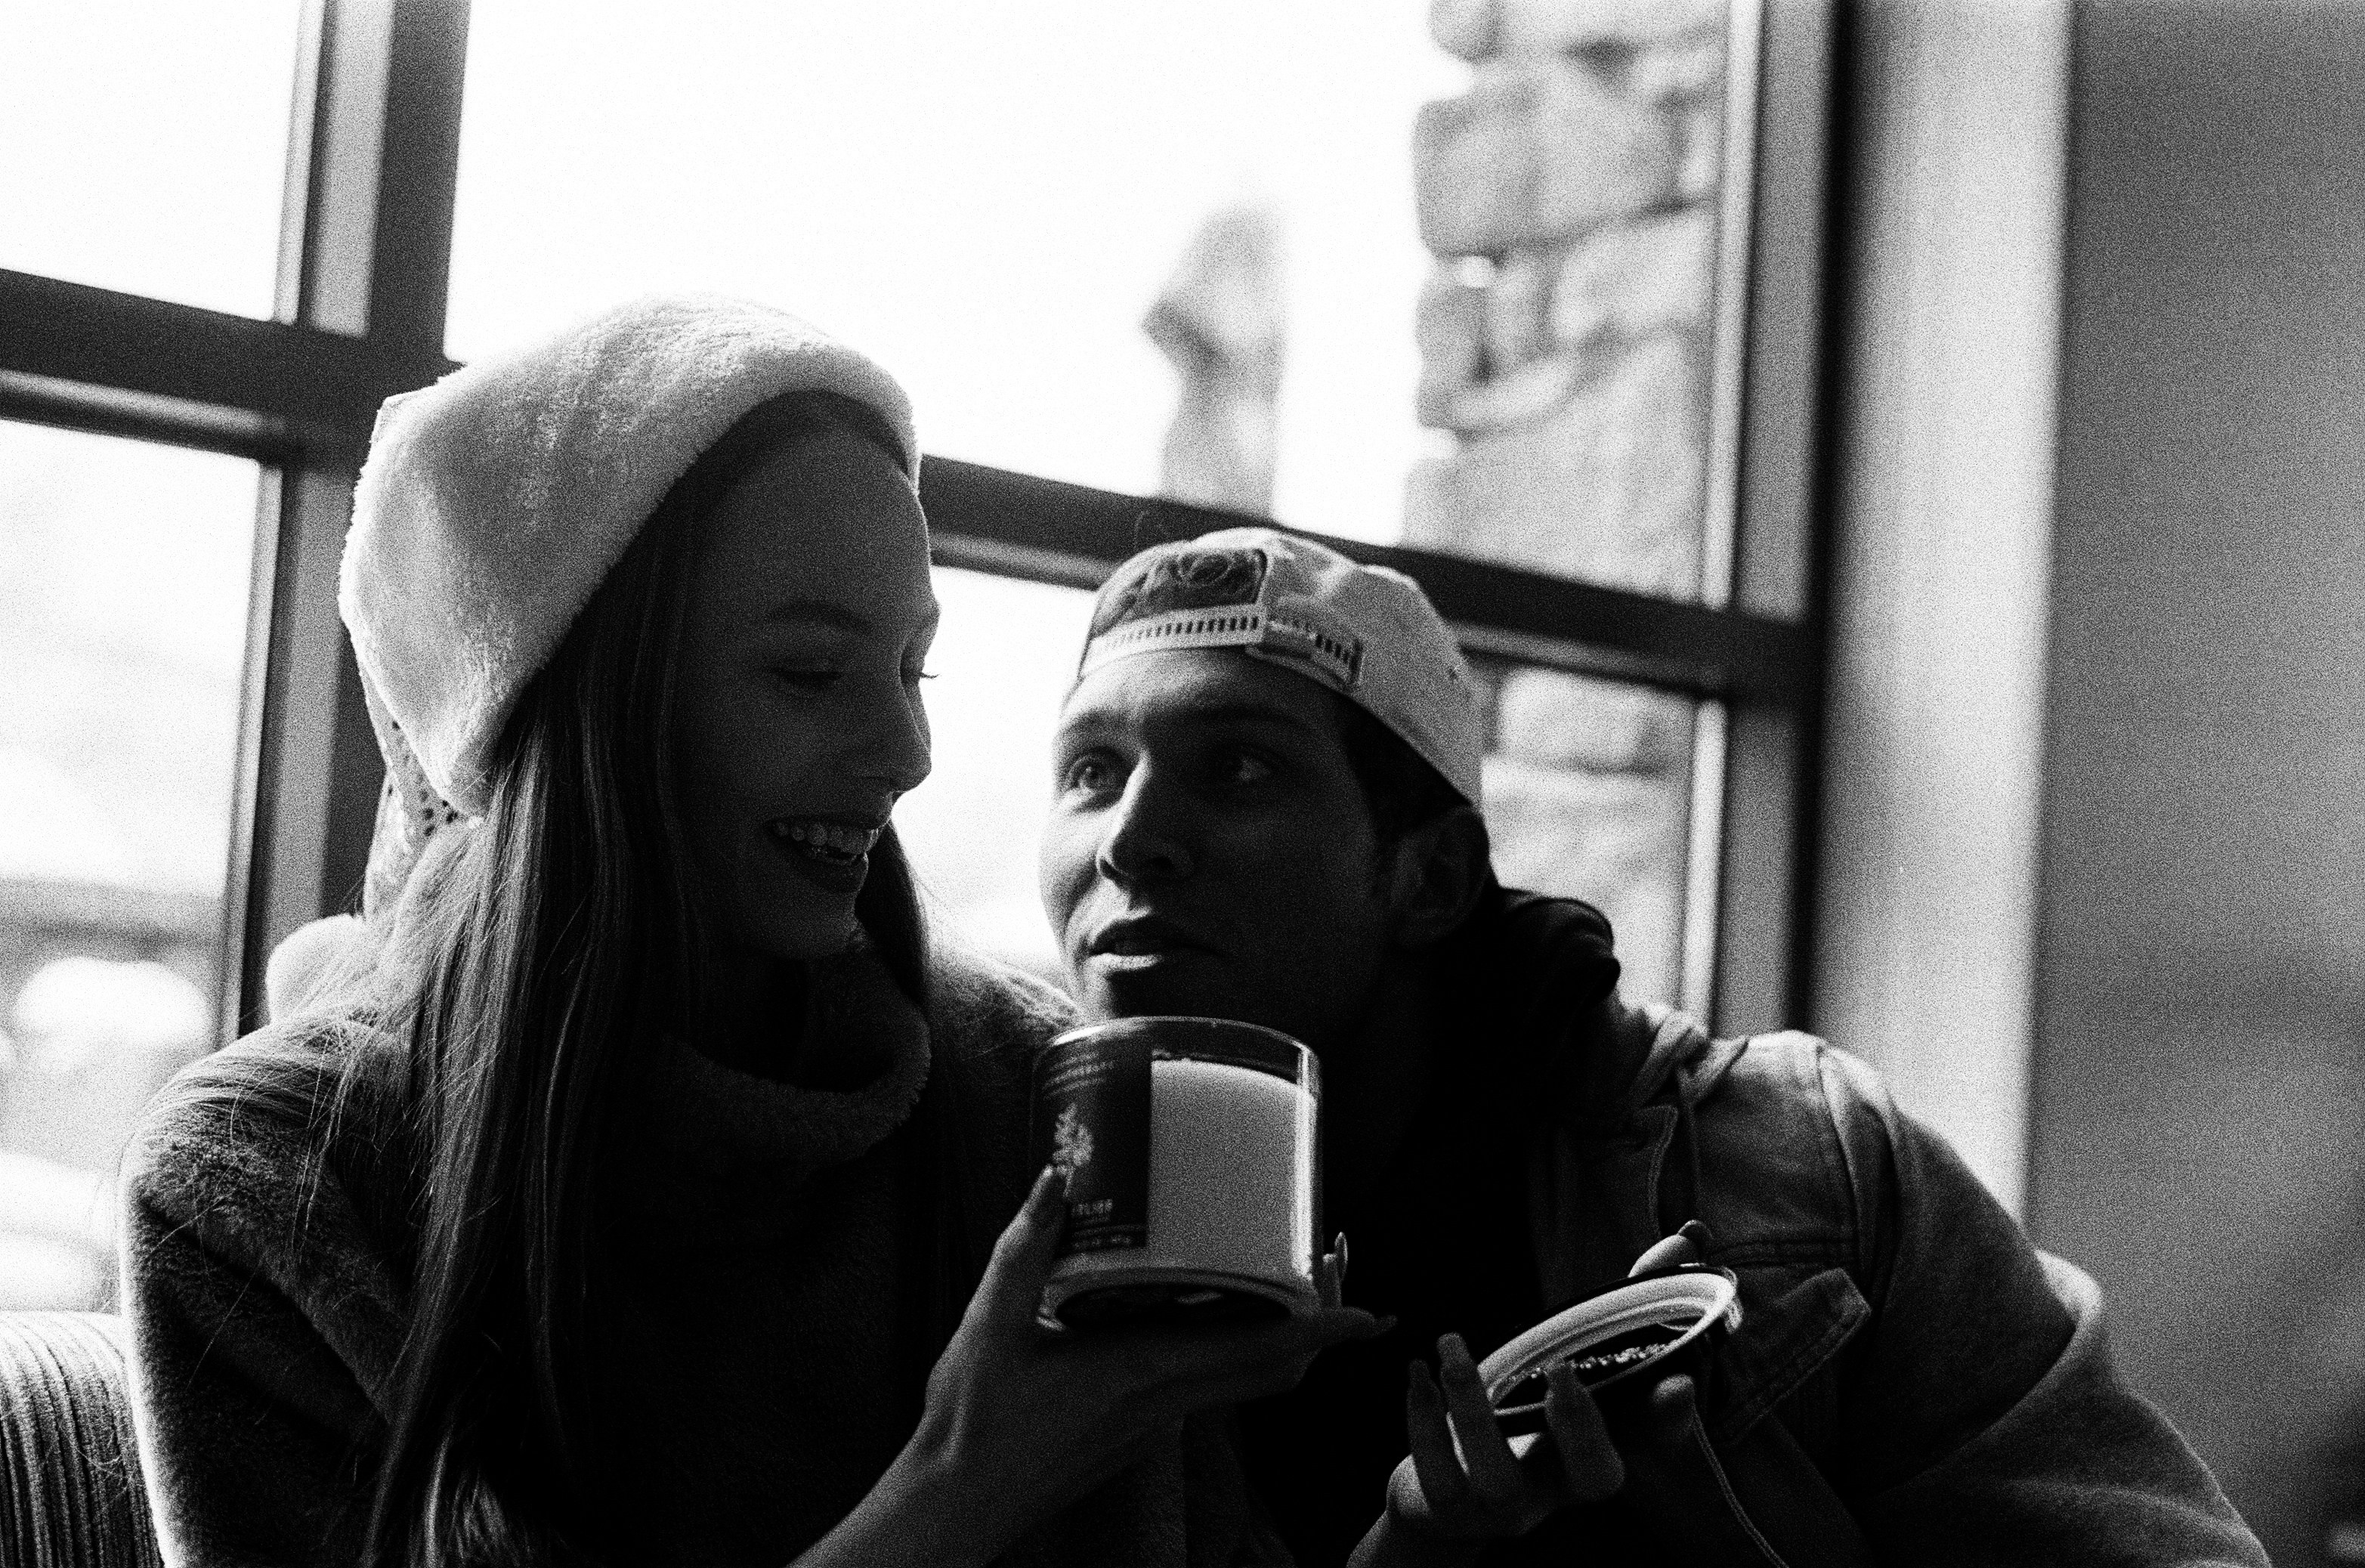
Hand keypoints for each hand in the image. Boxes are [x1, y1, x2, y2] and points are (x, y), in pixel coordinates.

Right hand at [894, 1167, 1382, 1563]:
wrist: (956, 1504)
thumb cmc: (971, 1423)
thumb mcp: (989, 1325)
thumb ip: (1024, 1250)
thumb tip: (1054, 1180)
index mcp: (1142, 1370)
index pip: (1261, 1353)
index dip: (1325, 1331)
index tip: (1373, 1313)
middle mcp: (1164, 1399)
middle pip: (1274, 1368)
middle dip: (1320, 1325)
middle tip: (1338, 1270)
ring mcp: (1156, 1419)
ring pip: (1247, 1379)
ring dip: (1283, 1338)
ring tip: (1290, 1278)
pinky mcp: (1139, 1427)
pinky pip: (1211, 1383)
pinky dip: (1236, 1348)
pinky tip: (1209, 1306)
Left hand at [1350, 1333, 1623, 1567]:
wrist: (1445, 1504)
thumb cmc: (1511, 1442)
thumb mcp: (1554, 1421)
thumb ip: (1601, 1391)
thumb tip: (1675, 1383)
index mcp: (1577, 1476)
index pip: (1609, 1464)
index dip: (1604, 1422)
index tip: (1580, 1369)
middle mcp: (1545, 1499)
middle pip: (1575, 1477)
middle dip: (1572, 1420)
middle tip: (1559, 1363)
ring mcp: (1496, 1512)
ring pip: (1497, 1477)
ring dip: (1475, 1405)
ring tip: (1451, 1342)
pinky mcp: (1446, 1512)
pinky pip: (1438, 1475)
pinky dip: (1424, 1419)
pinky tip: (1418, 1372)